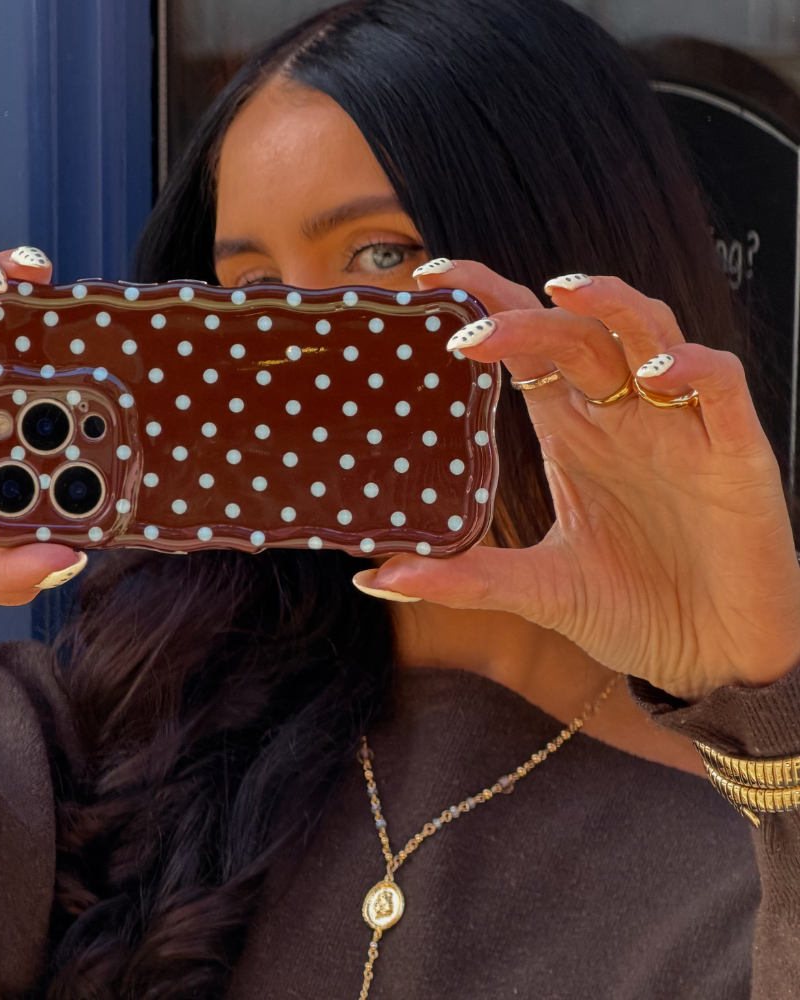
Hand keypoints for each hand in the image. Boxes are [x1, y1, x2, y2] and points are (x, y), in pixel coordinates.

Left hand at [356, 261, 799, 701]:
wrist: (710, 658)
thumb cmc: (631, 611)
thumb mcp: (539, 589)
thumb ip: (464, 579)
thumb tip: (373, 577)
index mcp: (575, 435)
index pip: (528, 349)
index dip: (488, 304)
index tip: (430, 279)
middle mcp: (622, 419)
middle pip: (574, 332)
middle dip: (523, 311)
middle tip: (466, 311)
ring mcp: (679, 430)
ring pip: (651, 333)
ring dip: (610, 306)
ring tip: (560, 292)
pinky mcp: (735, 454)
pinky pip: (721, 386)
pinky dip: (692, 368)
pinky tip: (652, 375)